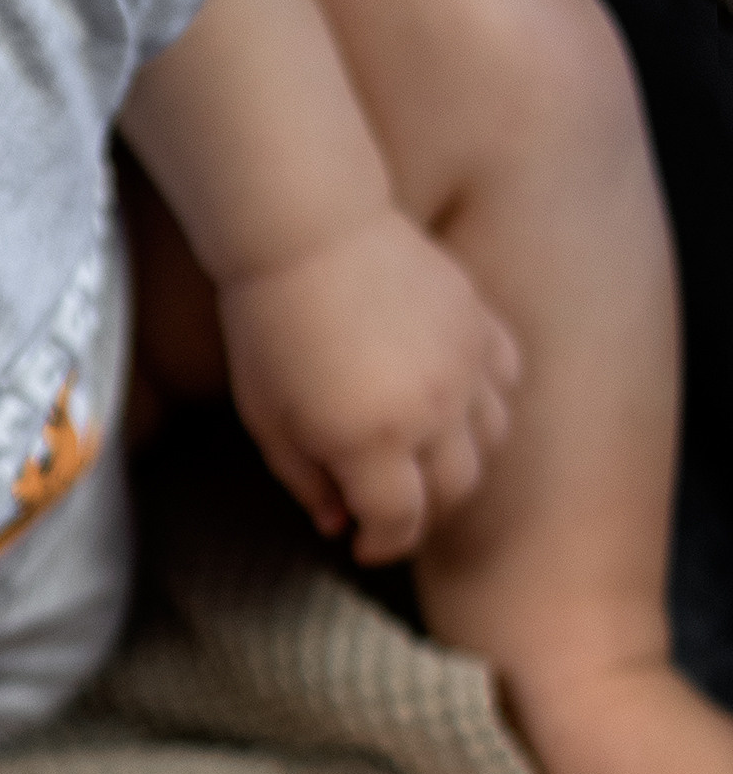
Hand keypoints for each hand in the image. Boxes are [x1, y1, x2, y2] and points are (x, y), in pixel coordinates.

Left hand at [217, 207, 520, 564]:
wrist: (304, 228)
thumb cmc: (268, 325)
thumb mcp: (266, 418)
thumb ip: (304, 480)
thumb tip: (338, 523)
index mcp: (369, 440)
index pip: (399, 523)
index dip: (380, 545)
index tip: (362, 544)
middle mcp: (431, 410)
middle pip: (452, 492)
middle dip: (420, 514)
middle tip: (388, 509)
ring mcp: (465, 365)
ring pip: (492, 445)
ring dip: (461, 466)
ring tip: (423, 464)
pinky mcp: (480, 324)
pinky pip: (508, 383)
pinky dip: (489, 407)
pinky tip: (455, 408)